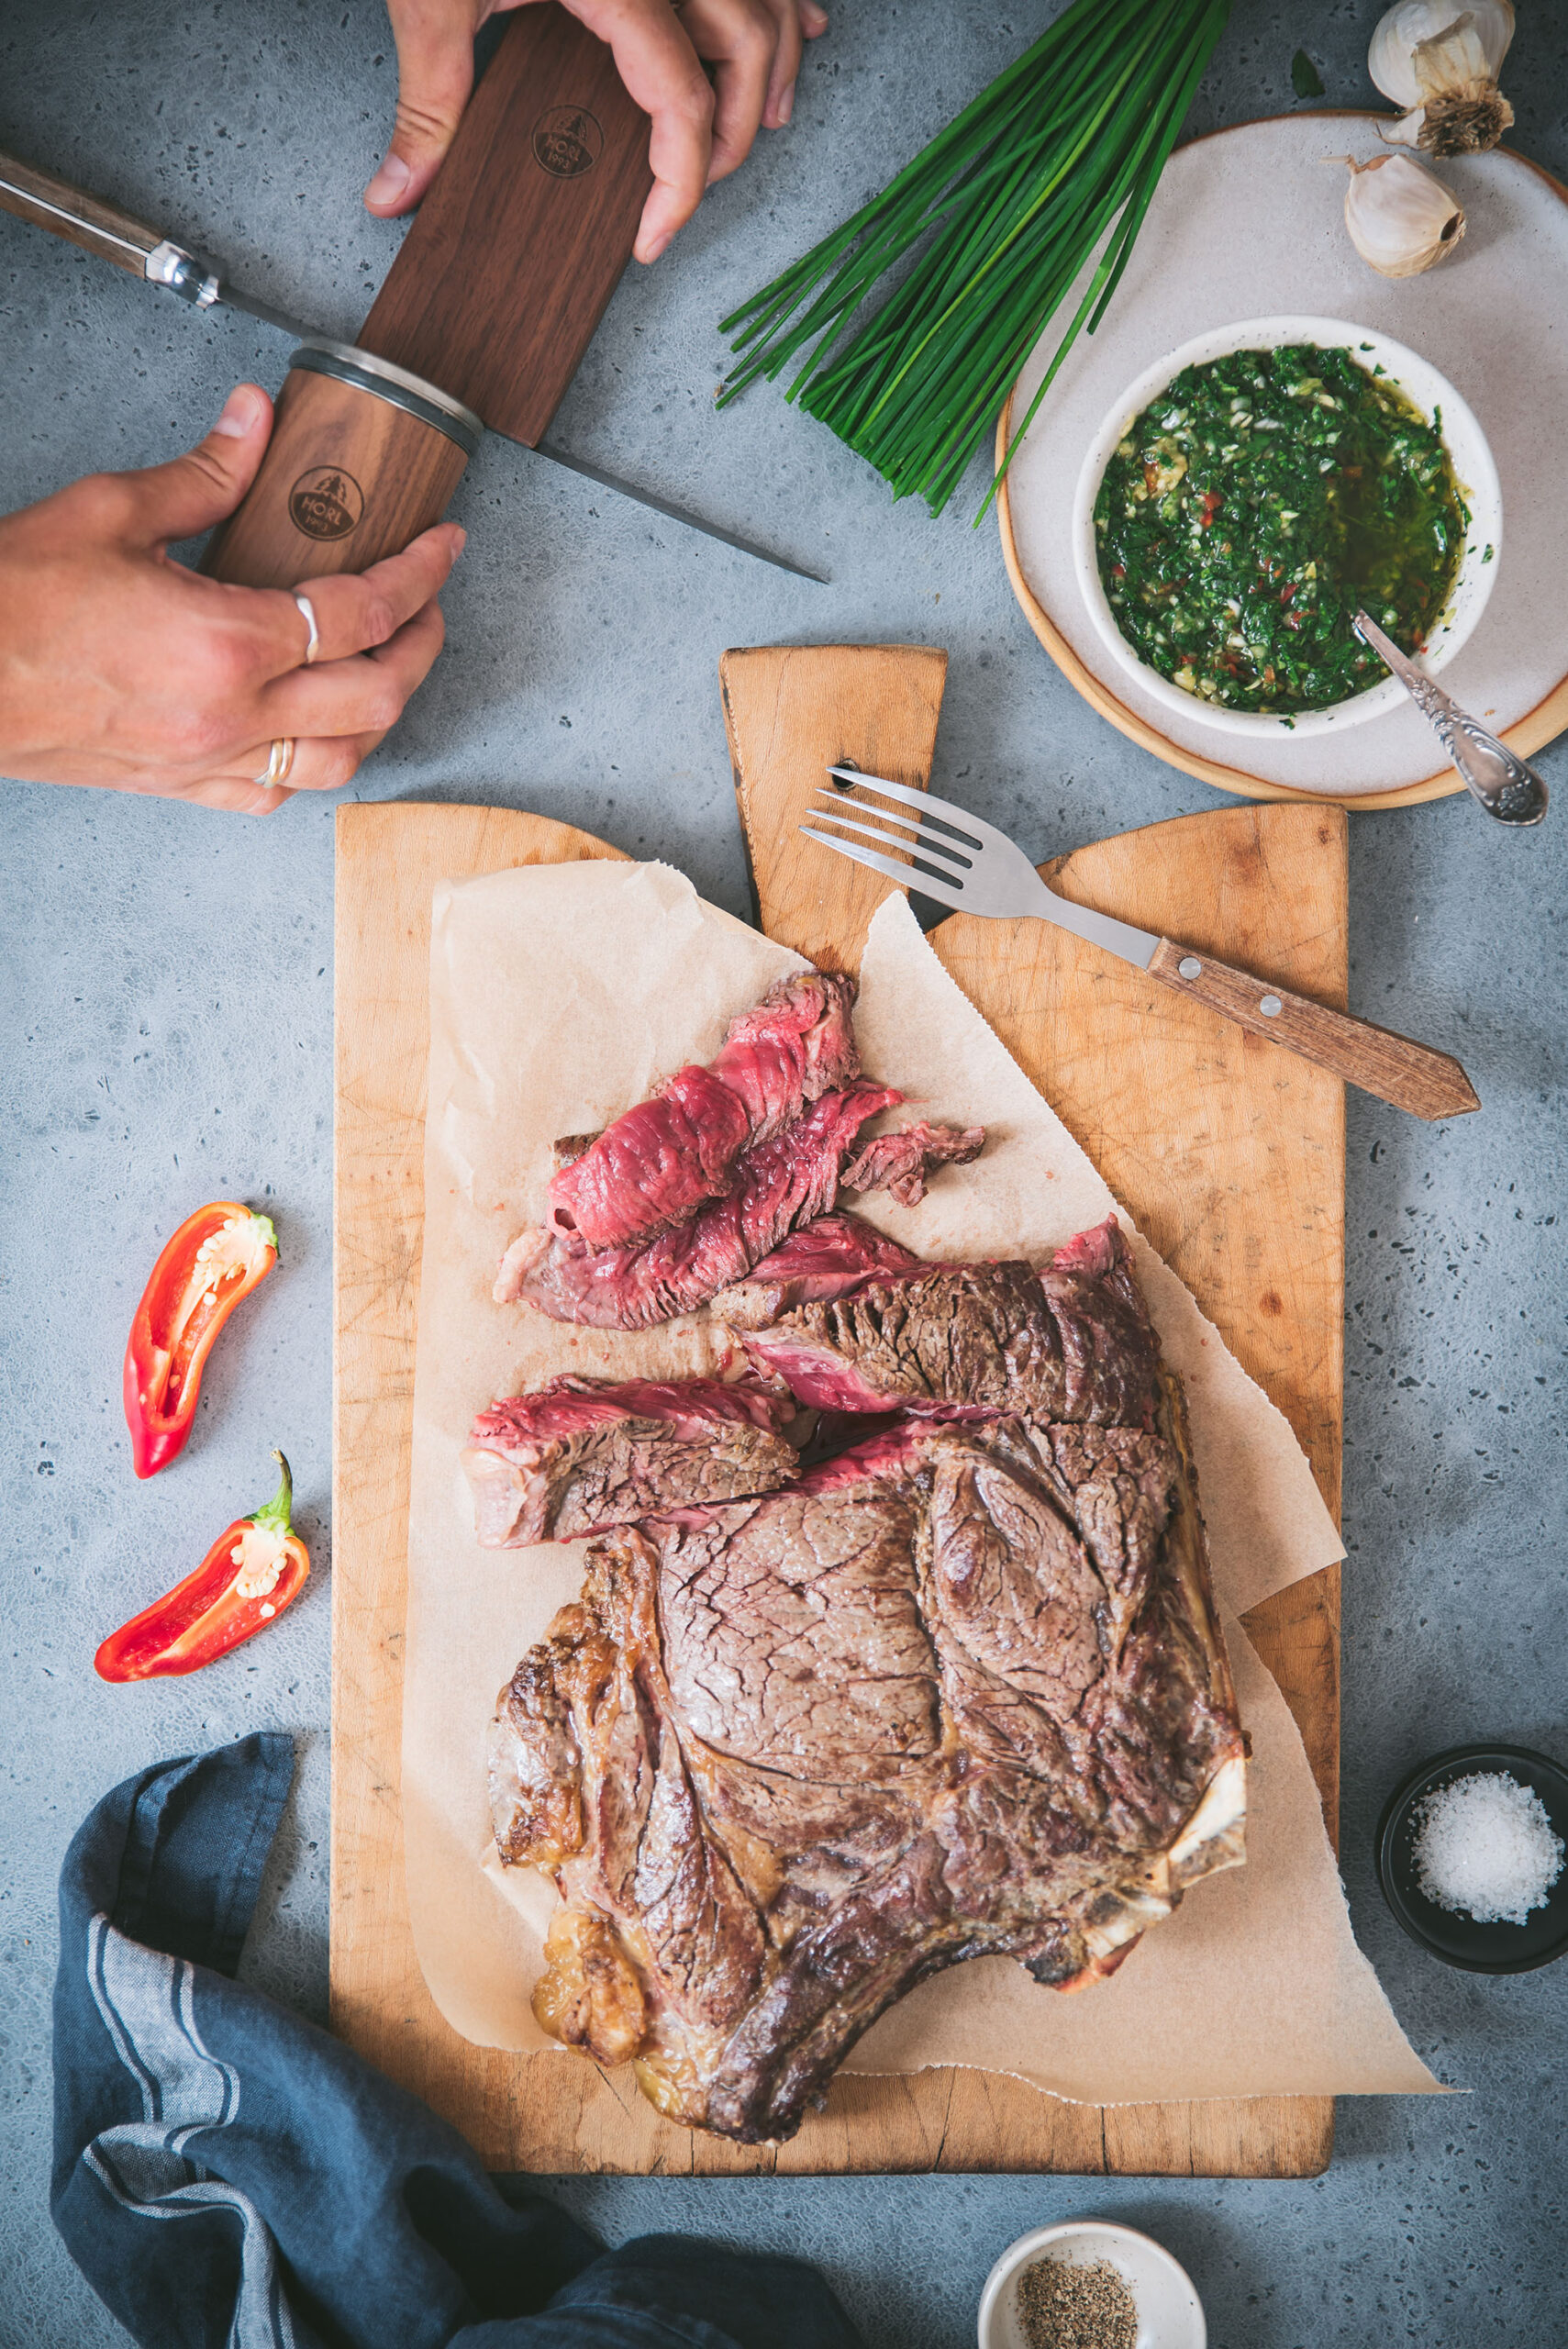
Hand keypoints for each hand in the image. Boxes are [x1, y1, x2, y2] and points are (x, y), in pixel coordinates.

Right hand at [0, 384, 462, 813]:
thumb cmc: (11, 601)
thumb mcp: (114, 510)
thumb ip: (206, 472)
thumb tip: (257, 420)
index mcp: (227, 644)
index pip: (361, 614)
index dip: (419, 577)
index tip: (442, 548)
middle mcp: (232, 716)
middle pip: (376, 697)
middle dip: (421, 648)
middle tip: (429, 606)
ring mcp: (211, 761)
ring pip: (342, 761)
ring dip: (382, 714)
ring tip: (388, 665)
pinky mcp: (182, 786)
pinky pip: (277, 793)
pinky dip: (316, 763)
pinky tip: (316, 727)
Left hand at [366, 0, 827, 261]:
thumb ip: (428, 99)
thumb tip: (401, 189)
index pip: (680, 101)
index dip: (681, 186)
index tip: (652, 237)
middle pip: (747, 48)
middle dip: (734, 133)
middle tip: (698, 188)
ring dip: (776, 63)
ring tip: (763, 118)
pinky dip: (783, 0)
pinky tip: (798, 26)